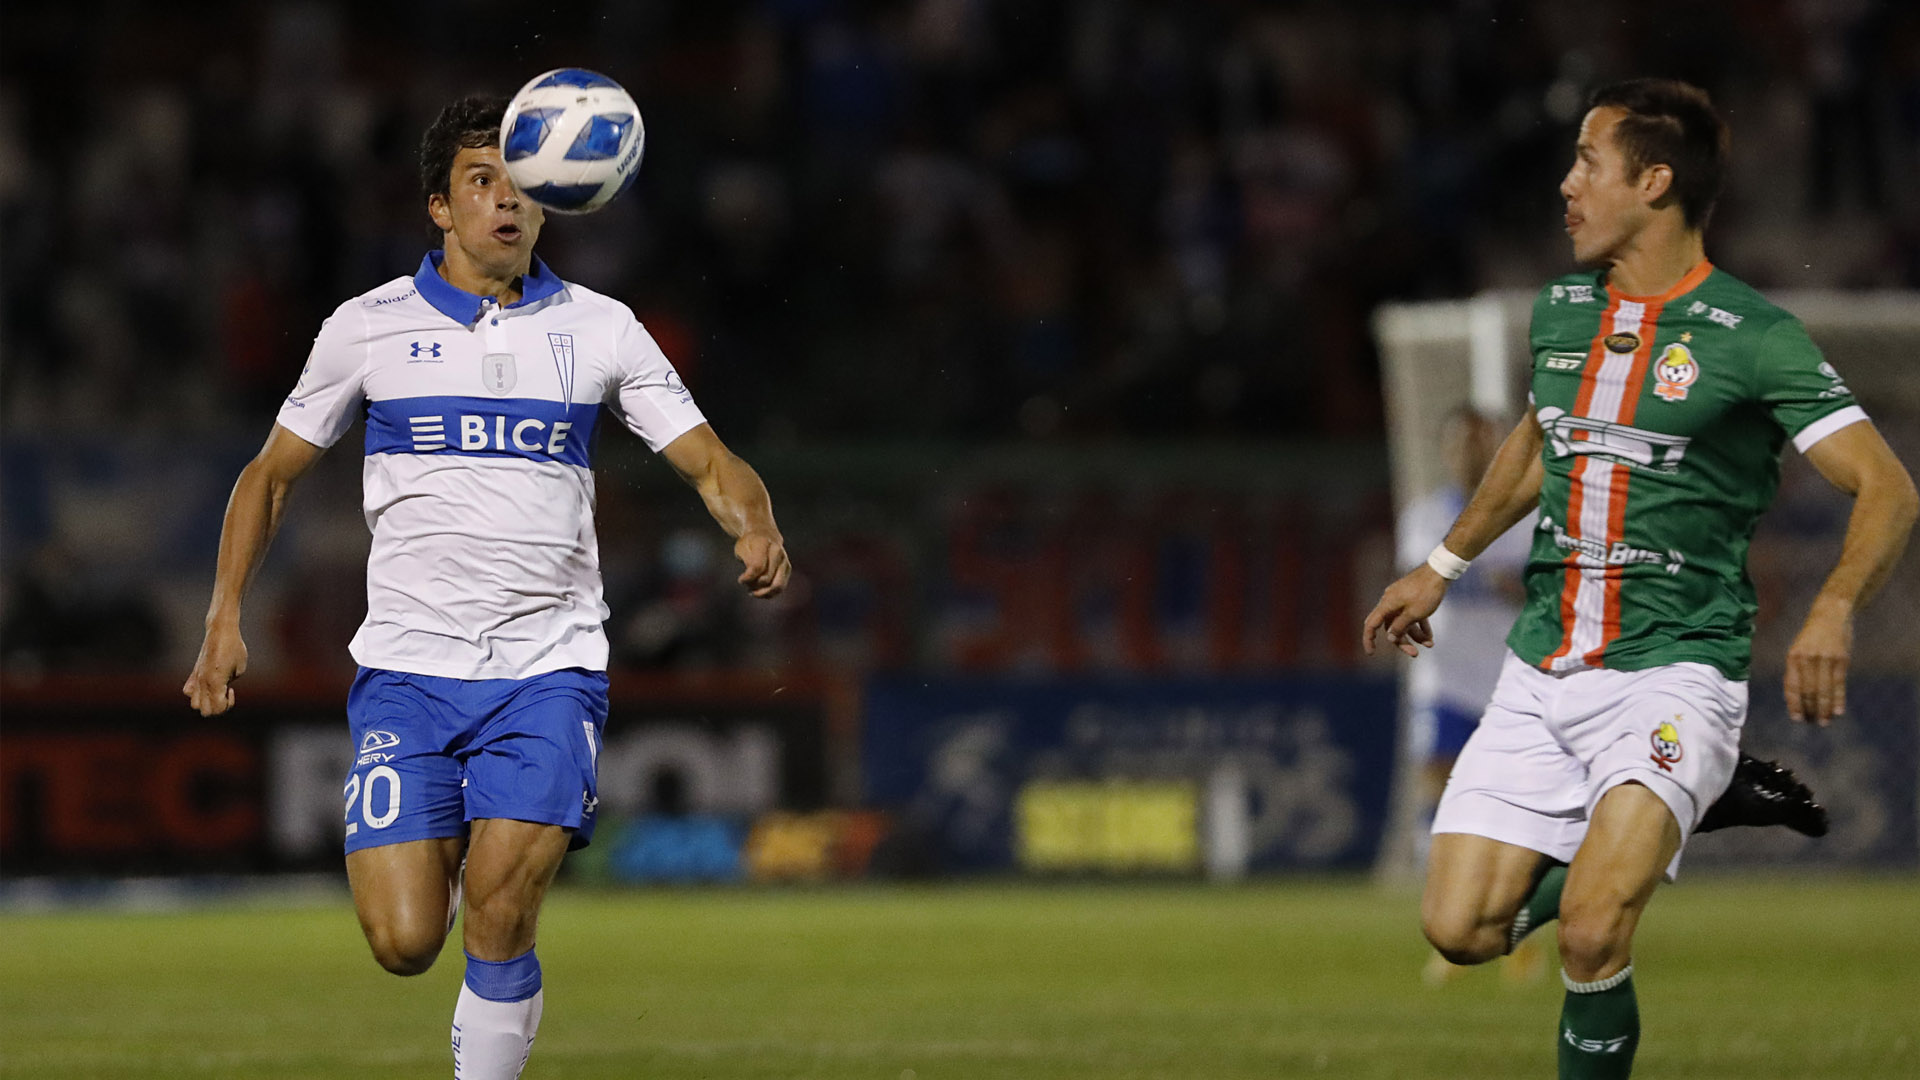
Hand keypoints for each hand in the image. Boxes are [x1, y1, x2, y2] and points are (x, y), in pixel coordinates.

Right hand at [183, 621, 247, 716]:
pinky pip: (189, 691)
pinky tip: (208, 684)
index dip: (227, 705)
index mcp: (216, 682)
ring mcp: (196, 679)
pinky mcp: (194, 673)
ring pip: (195, 704)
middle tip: (225, 694)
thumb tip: (220, 690)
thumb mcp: (239, 669)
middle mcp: (203, 683)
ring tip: (217, 690)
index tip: (231, 690)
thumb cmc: (234, 648)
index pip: (217, 708)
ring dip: (207, 702)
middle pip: (205, 712)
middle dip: (218, 708)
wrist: (220, 631)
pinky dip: (197, 693)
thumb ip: (228, 683)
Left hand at [735, 531, 790, 598]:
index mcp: (764, 543)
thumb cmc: (749, 543)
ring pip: (777, 586)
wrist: (763, 533)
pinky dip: (769, 593)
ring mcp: (784, 560)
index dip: (747, 578)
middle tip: (746, 583)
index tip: (740, 580)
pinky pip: (780, 587)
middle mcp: (777, 552)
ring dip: (763, 592)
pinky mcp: (787, 569)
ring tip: (752, 591)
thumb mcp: (742, 548)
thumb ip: (747, 562)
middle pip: (766, 579)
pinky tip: (759, 591)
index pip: (757, 567)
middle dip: (754, 585)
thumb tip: (750, 578)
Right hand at [1363, 566, 1447, 657]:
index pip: (1371, 625)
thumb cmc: (1426, 592)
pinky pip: (1412, 615)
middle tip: (1414, 654)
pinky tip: (1430, 637)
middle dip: (1402, 641)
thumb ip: (1400, 627)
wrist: (1440, 571)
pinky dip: (1419, 626)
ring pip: (1403, 622)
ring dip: (1415, 635)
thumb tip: (1390, 637)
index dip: (1369, 639)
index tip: (1371, 653)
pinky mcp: (1411, 597)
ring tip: (1429, 644)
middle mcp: (1391, 601)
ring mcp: (1401, 599)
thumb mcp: (1414, 614)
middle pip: (1391, 627)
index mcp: (1387, 604)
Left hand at [1784, 595, 1852, 725]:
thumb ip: (1796, 671)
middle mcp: (1806, 659)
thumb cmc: (1812, 638)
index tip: (1797, 719)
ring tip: (1824, 721)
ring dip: (1823, 709)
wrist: (1830, 615)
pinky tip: (1837, 711)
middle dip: (1810, 710)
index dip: (1794, 704)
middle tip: (1813, 723)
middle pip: (1808, 691)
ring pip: (1823, 690)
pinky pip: (1839, 684)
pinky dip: (1838, 699)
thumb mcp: (1798, 650)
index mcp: (1792, 658)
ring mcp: (1824, 659)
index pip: (1791, 686)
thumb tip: (1796, 698)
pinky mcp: (1841, 660)